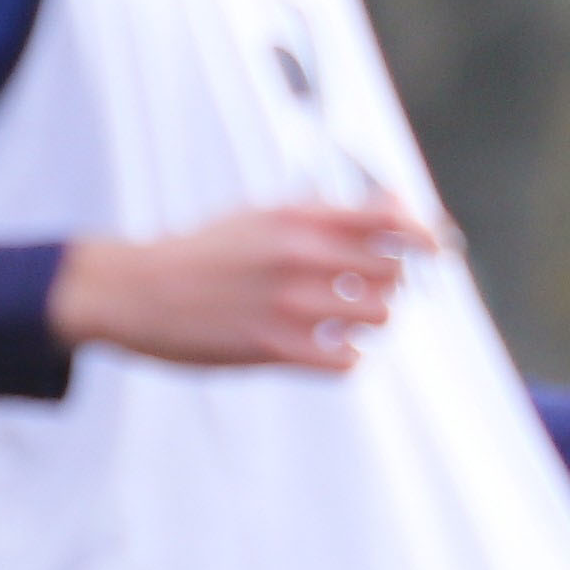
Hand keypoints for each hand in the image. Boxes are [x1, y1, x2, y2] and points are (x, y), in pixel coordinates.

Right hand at [49, 201, 435, 370]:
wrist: (133, 290)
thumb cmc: (201, 253)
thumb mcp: (260, 216)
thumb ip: (323, 215)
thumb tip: (392, 208)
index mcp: (296, 217)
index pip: (389, 218)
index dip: (424, 235)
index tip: (437, 250)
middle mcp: (299, 255)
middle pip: (393, 273)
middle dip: (390, 285)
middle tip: (368, 292)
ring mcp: (288, 302)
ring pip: (378, 317)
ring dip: (370, 323)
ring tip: (343, 322)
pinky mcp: (274, 347)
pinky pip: (347, 360)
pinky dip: (348, 357)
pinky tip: (330, 350)